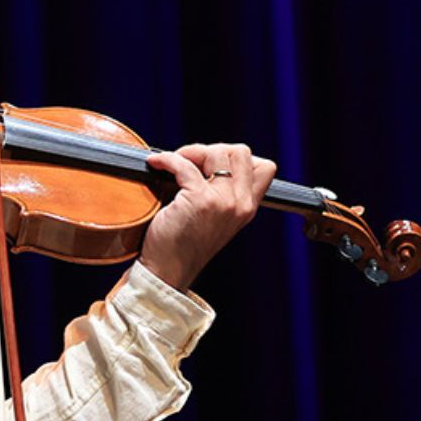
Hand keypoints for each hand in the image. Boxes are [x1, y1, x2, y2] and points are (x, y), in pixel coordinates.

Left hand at [140, 143, 276, 290]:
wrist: (167, 270)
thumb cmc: (183, 242)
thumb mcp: (215, 217)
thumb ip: (223, 192)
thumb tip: (206, 156)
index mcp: (247, 208)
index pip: (264, 167)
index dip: (236, 158)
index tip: (210, 164)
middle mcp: (241, 204)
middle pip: (241, 152)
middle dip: (212, 149)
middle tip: (190, 162)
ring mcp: (223, 202)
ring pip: (218, 152)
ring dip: (191, 151)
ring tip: (176, 162)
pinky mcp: (199, 201)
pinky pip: (184, 164)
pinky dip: (167, 159)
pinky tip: (156, 163)